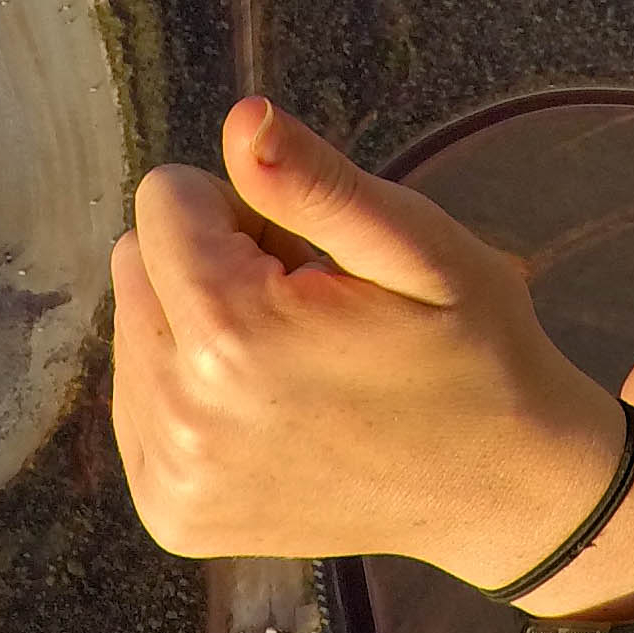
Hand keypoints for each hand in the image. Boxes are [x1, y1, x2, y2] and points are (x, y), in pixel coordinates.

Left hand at [109, 97, 631, 584]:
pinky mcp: (173, 513)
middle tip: (306, 307)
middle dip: (211, 261)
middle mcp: (181, 415)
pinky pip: (139, 402)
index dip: (245, 208)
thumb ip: (317, 182)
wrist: (500, 490)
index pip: (165, 197)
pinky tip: (269, 406)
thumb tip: (240, 119)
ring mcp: (172, 476)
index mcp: (232, 336)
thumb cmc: (472, 352)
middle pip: (135, 261)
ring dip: (198, 326)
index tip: (310, 259)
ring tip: (294, 360)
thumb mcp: (420, 248)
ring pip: (133, 328)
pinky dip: (192, 388)